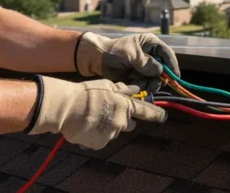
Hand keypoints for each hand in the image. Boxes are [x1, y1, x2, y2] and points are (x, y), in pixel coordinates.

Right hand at [27, 76, 165, 149]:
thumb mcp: (107, 85)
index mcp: (125, 106)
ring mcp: (111, 134)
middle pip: (129, 124)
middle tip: (107, 111)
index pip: (145, 111)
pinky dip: (96, 135)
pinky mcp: (100, 143)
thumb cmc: (86, 93)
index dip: (155, 114)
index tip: (163, 116)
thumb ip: (123, 90)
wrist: (66, 108)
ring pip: (114, 131)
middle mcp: (122, 121)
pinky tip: (87, 126)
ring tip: (92, 117)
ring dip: (108, 126)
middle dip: (123, 119)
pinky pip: (102, 139)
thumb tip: (135, 90)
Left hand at [74, 32, 179, 90]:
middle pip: (164, 69)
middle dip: (159, 78)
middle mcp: (151, 56)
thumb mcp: (130, 54)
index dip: (172, 65)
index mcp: (151, 44)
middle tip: (152, 83)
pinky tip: (132, 84)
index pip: (167, 54)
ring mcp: (146, 67)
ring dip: (149, 84)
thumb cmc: (114, 51)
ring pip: (156, 79)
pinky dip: (141, 87)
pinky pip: (147, 85)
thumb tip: (160, 70)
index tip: (175, 77)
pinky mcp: (140, 77)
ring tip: (138, 83)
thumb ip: (145, 62)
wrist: (98, 60)